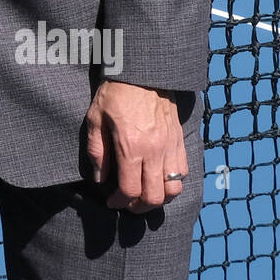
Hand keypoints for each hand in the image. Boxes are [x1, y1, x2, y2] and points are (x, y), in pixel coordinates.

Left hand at [84, 81, 186, 211]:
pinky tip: (160, 180)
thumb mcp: (96, 119)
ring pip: (173, 189)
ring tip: (145, 196)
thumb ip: (98, 152)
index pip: (130, 190)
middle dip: (139, 207)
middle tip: (127, 204)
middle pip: (154, 197)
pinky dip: (173, 183)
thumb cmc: (115, 94)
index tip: (112, 202)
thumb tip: (100, 178)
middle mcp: (154, 151)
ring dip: (159, 199)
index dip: (120, 202)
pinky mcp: (179, 141)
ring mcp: (170, 147)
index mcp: (130, 147)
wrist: (144, 72)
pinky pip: (183, 172)